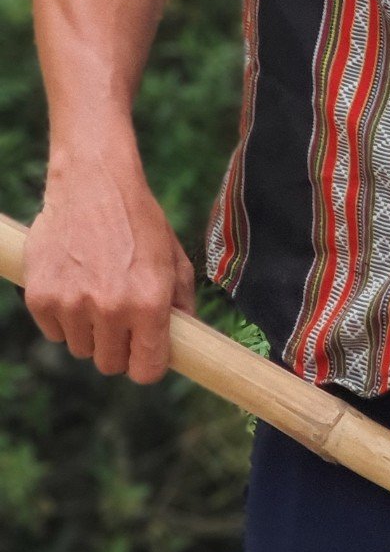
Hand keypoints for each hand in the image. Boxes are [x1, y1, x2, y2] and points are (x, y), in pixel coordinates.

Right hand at [25, 144, 195, 384]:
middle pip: (110, 365)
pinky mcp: (41, 298)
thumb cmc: (137, 217)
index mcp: (149, 300)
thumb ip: (181, 301)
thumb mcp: (171, 255)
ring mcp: (72, 305)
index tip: (144, 353)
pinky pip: (54, 332)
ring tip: (96, 288)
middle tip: (120, 314)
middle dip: (118, 346)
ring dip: (90, 330)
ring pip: (81, 349)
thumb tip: (186, 339)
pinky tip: (74, 281)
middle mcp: (111, 308)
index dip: (147, 364)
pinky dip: (63, 317)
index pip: (146, 371)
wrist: (92, 180)